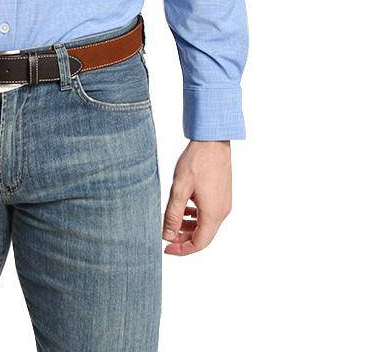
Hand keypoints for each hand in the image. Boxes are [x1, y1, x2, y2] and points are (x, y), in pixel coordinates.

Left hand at [161, 140, 232, 254]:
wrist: (213, 141)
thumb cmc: (197, 161)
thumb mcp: (179, 189)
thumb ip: (173, 214)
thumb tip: (167, 235)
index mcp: (213, 214)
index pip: (199, 244)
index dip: (182, 249)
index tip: (166, 248)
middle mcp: (222, 211)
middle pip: (203, 236)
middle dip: (184, 239)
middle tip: (167, 234)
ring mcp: (224, 203)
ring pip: (206, 225)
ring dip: (190, 227)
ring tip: (173, 221)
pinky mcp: (223, 194)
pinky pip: (210, 213)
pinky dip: (197, 216)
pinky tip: (186, 208)